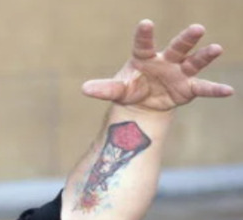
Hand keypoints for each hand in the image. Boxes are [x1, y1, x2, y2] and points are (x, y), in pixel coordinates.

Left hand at [82, 19, 233, 111]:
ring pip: (193, 61)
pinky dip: (215, 89)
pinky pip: (203, 87)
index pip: (143, 44)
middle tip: (197, 28)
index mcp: (145, 57)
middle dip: (187, 39)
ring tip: (217, 48)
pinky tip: (229, 91)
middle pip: (177, 47)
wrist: (143, 104)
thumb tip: (84, 89)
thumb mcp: (117, 90)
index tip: (146, 23)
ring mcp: (179, 72)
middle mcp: (165, 60)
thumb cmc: (130, 89)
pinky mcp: (188, 88)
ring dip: (205, 55)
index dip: (144, 34)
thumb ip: (104, 88)